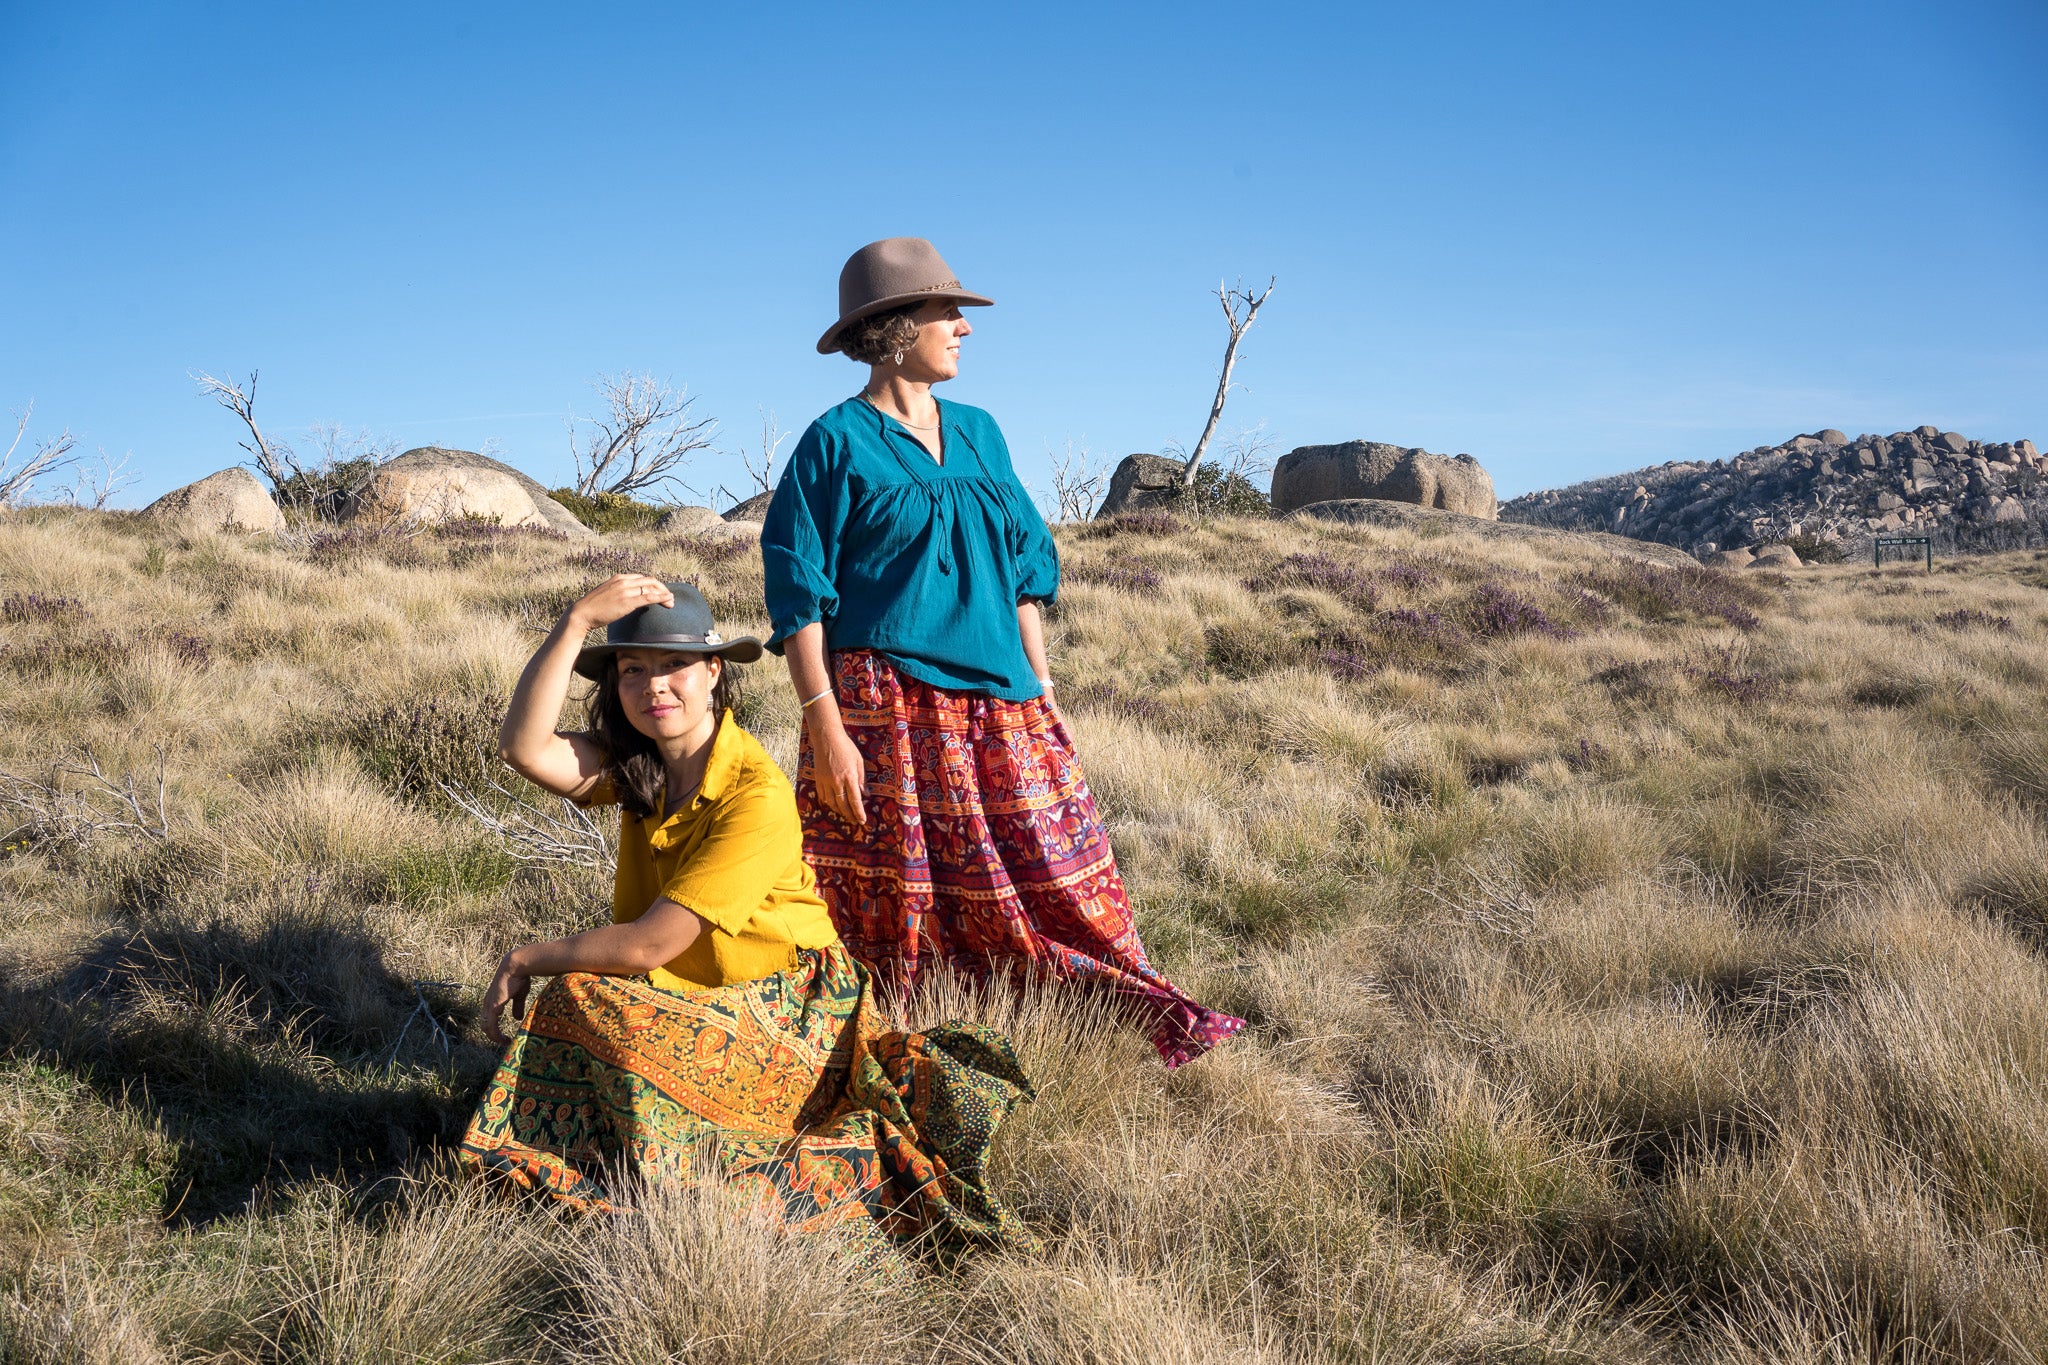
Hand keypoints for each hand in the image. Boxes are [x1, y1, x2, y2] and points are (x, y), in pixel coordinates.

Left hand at [482, 951, 531, 1046]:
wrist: (516, 966)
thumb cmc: (519, 978)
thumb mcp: (519, 995)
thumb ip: (517, 1007)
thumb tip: (517, 1018)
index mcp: (493, 1001)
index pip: (489, 1019)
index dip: (495, 1030)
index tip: (506, 1036)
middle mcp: (488, 1004)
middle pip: (485, 1026)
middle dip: (494, 1036)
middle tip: (505, 1042)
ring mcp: (489, 1006)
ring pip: (486, 1028)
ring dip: (495, 1038)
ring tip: (506, 1042)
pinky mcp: (493, 1007)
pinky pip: (491, 1026)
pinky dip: (496, 1036)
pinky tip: (505, 1039)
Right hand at [567, 574, 672, 631]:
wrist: (582, 613)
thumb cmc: (594, 608)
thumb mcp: (608, 594)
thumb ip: (619, 593)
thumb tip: (629, 599)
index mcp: (619, 578)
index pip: (642, 578)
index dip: (654, 585)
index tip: (660, 593)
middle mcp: (623, 581)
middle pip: (650, 581)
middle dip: (662, 588)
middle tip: (670, 599)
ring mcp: (625, 590)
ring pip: (651, 588)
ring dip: (664, 594)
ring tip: (671, 603)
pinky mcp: (627, 601)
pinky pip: (648, 597)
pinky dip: (661, 597)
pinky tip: (668, 600)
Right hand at [806, 705, 867, 828]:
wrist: (826, 738)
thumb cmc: (846, 747)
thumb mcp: (859, 761)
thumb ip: (862, 779)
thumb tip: (866, 795)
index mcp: (849, 776)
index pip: (855, 800)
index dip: (859, 812)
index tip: (862, 820)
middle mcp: (836, 781)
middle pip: (843, 805)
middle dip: (850, 815)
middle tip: (856, 821)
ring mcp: (825, 781)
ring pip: (832, 803)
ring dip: (839, 811)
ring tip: (846, 815)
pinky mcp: (818, 779)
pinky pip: (823, 796)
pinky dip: (829, 803)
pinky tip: (834, 805)